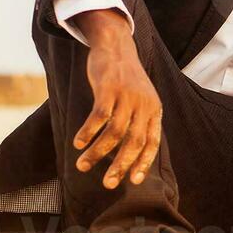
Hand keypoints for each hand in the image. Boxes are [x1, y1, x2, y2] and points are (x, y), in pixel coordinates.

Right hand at [71, 8, 162, 189]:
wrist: (117, 47)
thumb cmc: (126, 81)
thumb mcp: (141, 101)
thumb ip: (138, 123)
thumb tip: (129, 156)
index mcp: (154, 110)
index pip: (152, 142)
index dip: (143, 163)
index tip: (133, 181)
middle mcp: (144, 105)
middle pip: (134, 141)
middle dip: (120, 166)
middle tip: (107, 184)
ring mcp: (127, 96)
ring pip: (114, 132)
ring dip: (97, 153)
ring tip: (82, 165)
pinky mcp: (109, 88)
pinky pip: (99, 116)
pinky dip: (88, 132)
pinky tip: (78, 143)